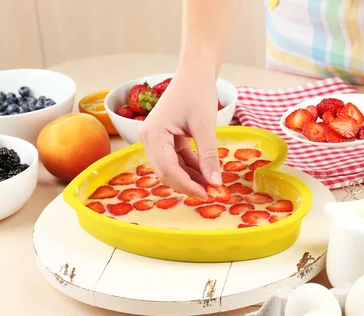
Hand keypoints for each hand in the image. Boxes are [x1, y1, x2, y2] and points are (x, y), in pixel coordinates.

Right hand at [138, 72, 220, 198]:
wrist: (195, 72)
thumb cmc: (197, 92)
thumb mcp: (205, 126)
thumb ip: (208, 155)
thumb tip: (215, 183)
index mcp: (153, 133)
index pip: (168, 168)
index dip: (187, 184)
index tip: (206, 194)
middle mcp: (148, 138)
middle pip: (166, 172)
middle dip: (188, 184)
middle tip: (211, 193)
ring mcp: (155, 139)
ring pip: (171, 168)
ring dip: (190, 178)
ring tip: (211, 185)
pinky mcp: (165, 138)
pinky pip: (176, 159)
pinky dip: (190, 168)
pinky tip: (206, 174)